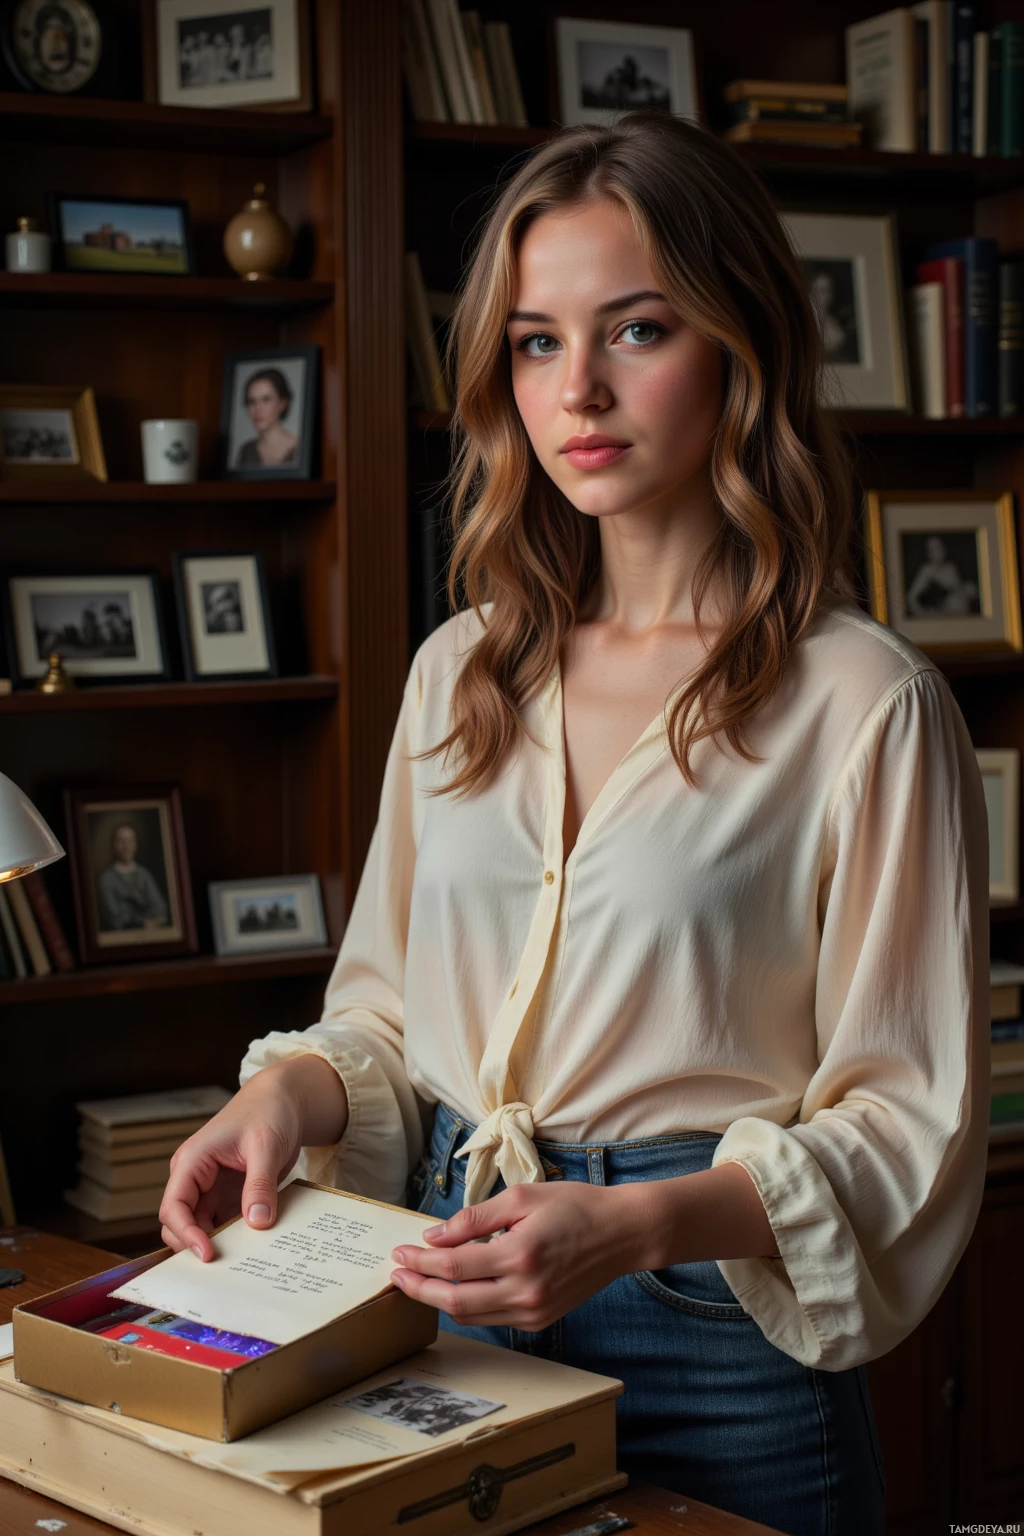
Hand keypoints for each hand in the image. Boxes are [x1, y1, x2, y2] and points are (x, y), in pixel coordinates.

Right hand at [158, 1054, 347, 1261]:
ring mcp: (211, 1190)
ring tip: (242, 1264)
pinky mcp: (229, 1197)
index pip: (174, 1207)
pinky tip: (253, 1251)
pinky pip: (225, 1225)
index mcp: (192, 1162)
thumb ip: (259, 1184)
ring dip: (218, 1245)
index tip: (208, 1254)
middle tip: (225, 1267)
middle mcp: (195, 1179)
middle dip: (197, 1246)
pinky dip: (235, 1239)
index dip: (185, 1234)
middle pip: (181, 1224)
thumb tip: (257, 1223)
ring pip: (202, 1229)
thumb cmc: (268, 1112)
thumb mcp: (265, 1146)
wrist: (284, 1101)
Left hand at [388, 1182, 644, 1329]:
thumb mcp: (523, 1197)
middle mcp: (525, 1291)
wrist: (622, 1234)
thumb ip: (476, 1217)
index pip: (453, 1266)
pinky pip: (492, 1319)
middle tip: (396, 1274)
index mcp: (519, 1254)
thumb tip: (435, 1235)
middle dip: (419, 1288)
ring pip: (470, 1316)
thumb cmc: (574, 1206)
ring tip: (418, 1281)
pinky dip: (467, 1306)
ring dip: (439, 1300)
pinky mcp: (541, 1320)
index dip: (420, 1262)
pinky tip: (455, 1289)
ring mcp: (534, 1311)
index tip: (400, 1252)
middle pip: (454, 1300)